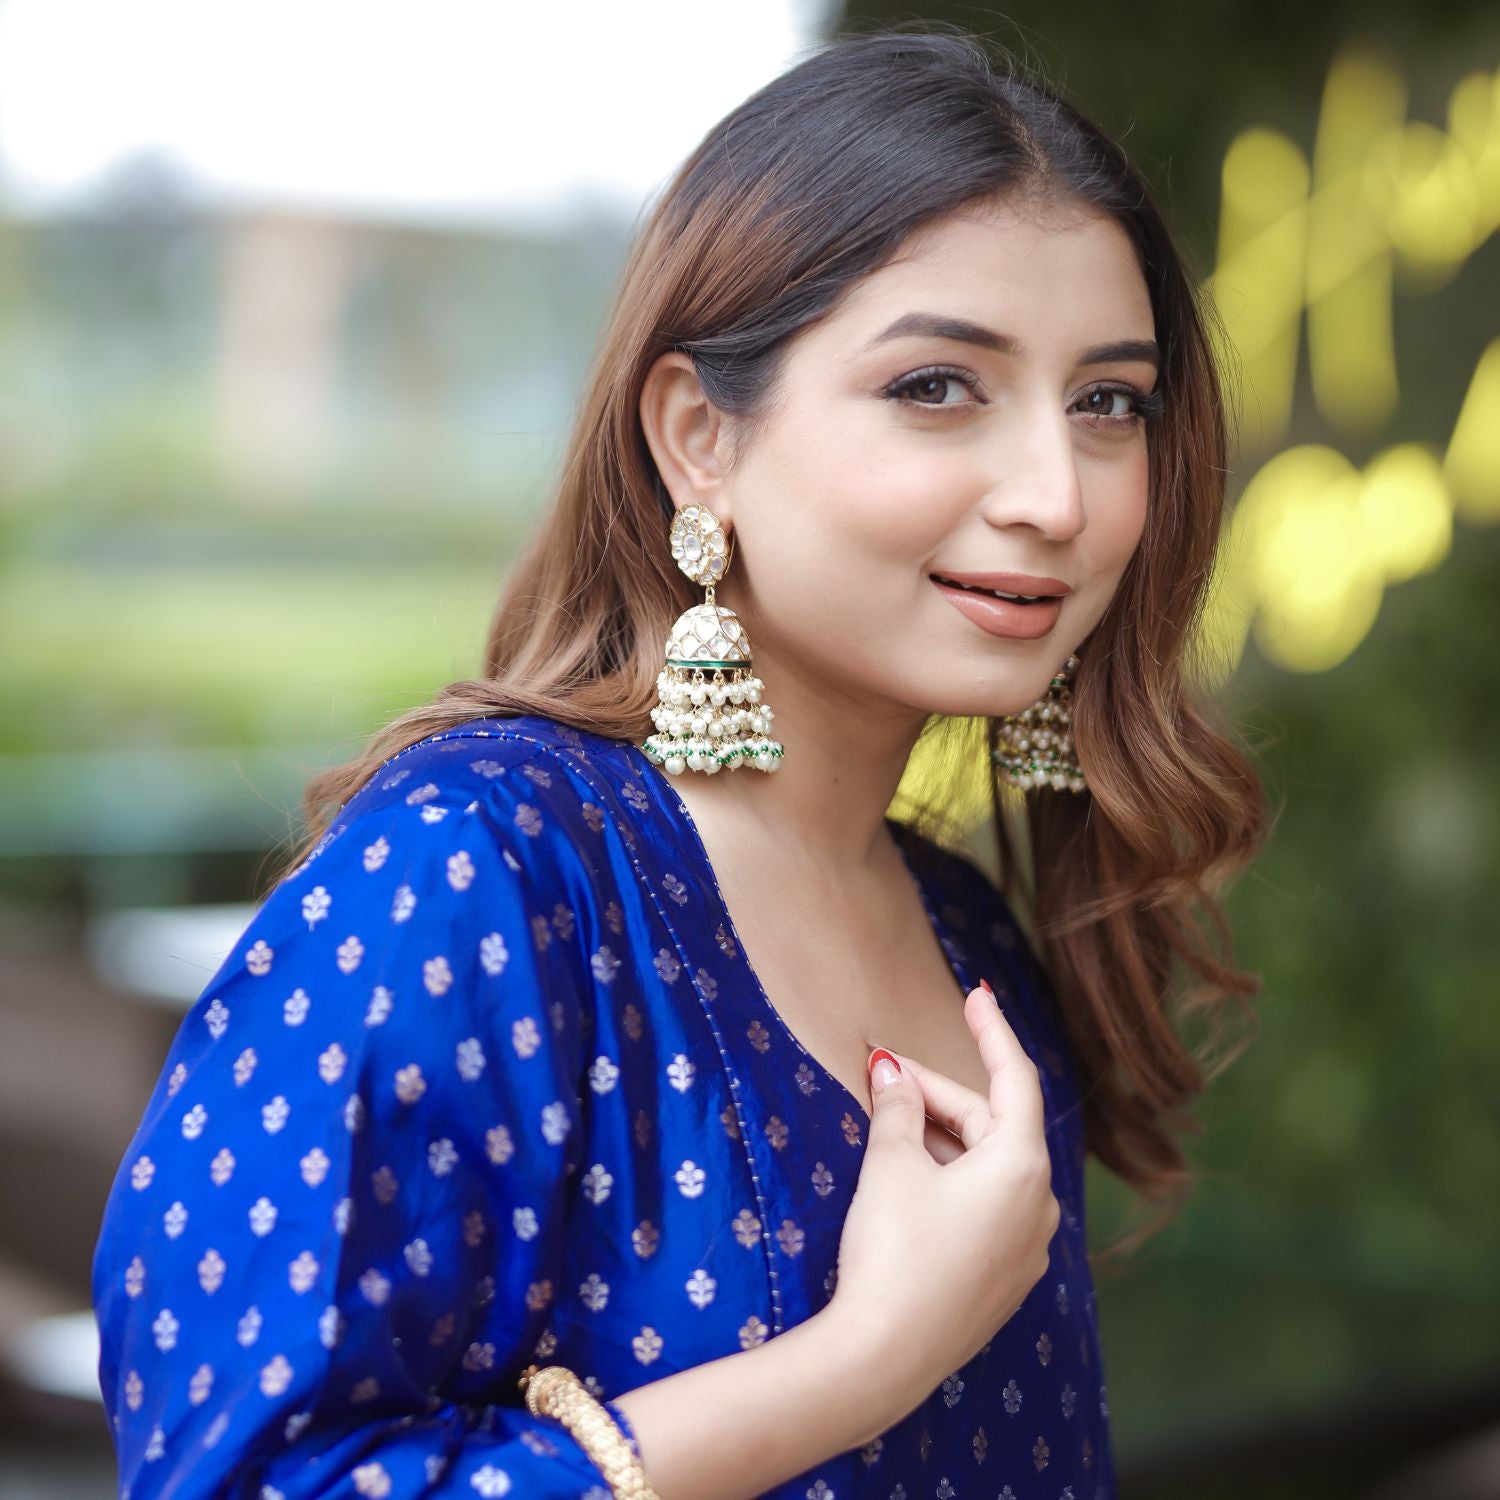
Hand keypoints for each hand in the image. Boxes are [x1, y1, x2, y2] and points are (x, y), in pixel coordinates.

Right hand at [823, 984, 1060, 1417]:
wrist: (884, 1357)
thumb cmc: (894, 1251)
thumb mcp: (891, 1166)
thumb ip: (897, 1107)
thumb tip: (892, 1070)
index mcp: (1022, 1167)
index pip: (1015, 1078)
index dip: (992, 1032)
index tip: (977, 995)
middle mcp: (1038, 1206)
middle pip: (991, 1125)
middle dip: (937, 1097)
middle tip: (880, 1077)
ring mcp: (1025, 1249)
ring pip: (986, 1168)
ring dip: (940, 1139)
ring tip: (886, 1126)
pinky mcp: (1002, 1280)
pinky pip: (984, 1208)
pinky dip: (950, 1179)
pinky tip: (907, 1178)